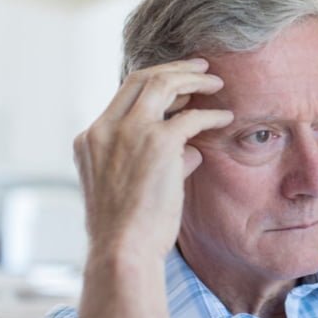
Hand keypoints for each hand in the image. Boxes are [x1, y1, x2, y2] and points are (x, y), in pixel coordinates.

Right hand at [73, 58, 233, 261]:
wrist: (124, 250)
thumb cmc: (130, 228)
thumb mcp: (130, 186)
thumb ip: (157, 161)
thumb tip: (192, 151)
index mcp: (90, 138)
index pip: (124, 94)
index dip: (155, 82)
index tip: (179, 83)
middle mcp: (106, 129)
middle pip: (143, 78)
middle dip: (176, 68)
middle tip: (202, 67)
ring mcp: (130, 132)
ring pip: (164, 84)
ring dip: (194, 79)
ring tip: (217, 82)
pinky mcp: (159, 143)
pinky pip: (193, 117)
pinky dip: (212, 114)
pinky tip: (227, 117)